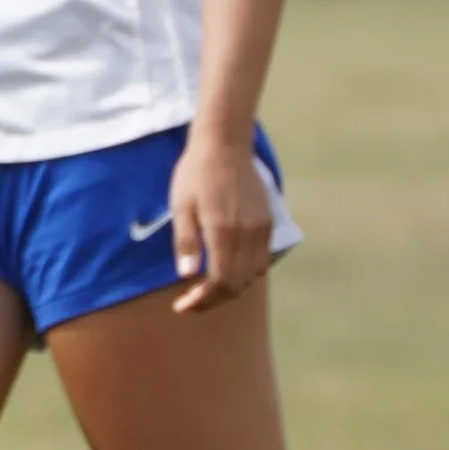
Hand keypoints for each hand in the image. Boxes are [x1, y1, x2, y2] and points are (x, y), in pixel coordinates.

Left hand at [169, 129, 276, 313]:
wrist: (225, 143)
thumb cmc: (196, 173)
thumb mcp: (181, 206)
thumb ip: (186, 242)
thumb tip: (187, 276)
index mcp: (223, 230)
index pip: (219, 281)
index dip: (202, 300)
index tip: (182, 306)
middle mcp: (247, 233)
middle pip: (237, 284)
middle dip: (214, 300)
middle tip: (191, 302)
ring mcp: (261, 228)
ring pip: (253, 274)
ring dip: (231, 288)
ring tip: (208, 289)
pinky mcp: (267, 222)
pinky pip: (261, 259)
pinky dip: (246, 272)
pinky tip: (228, 269)